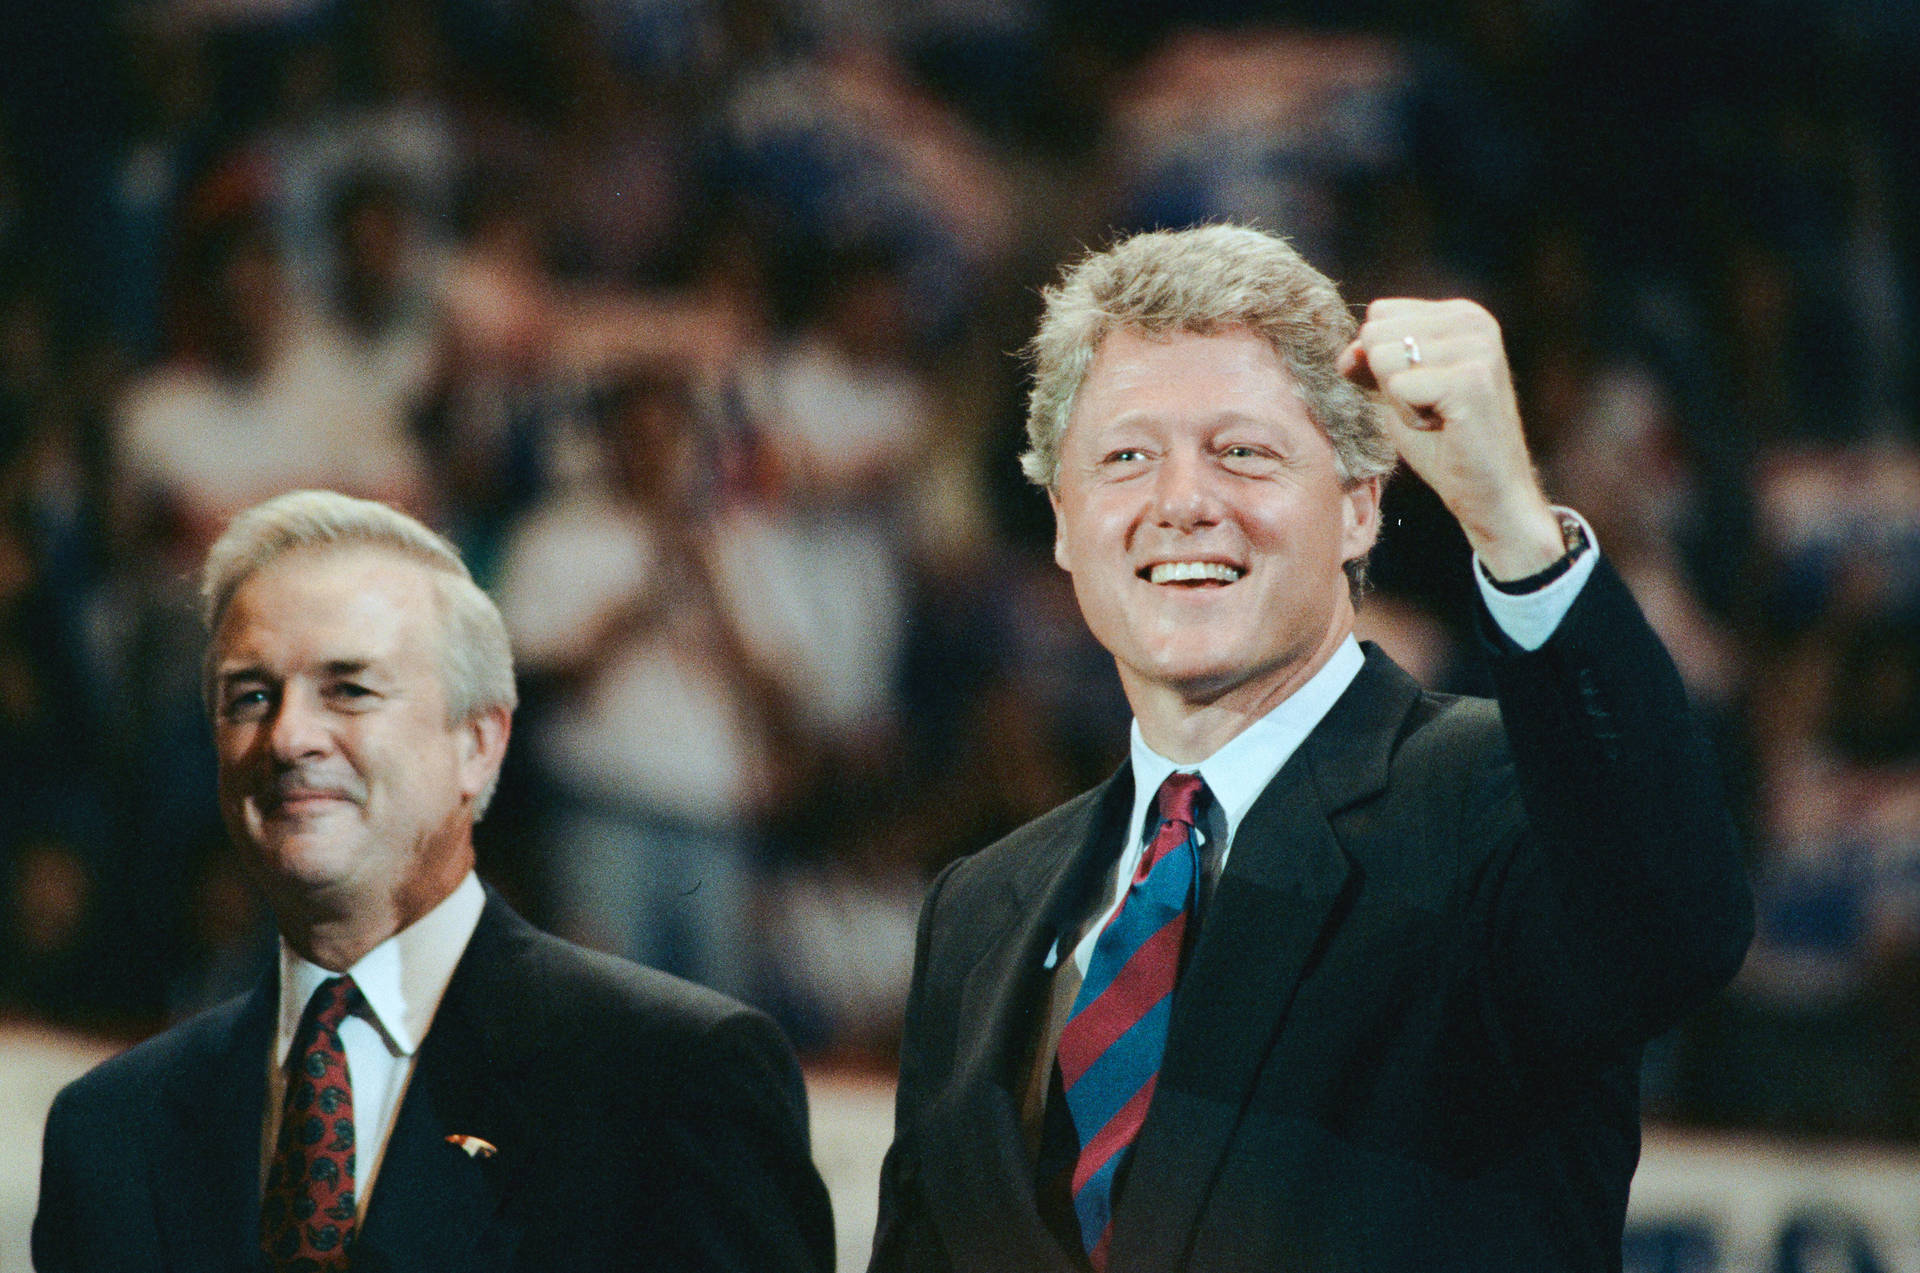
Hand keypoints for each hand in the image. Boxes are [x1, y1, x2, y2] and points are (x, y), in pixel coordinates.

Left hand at [1338, 298, 1564, 580]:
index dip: (1381, 362)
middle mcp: (1474, 321)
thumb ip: (1373, 361)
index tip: (1422, 391)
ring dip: (1399, 401)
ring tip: (1438, 417)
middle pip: (1375, 333)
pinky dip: (1408, 418)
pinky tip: (1443, 428)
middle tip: (1431, 408)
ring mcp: (1477, 348)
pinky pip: (1397, 387)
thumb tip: (1347, 354)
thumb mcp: (1399, 391)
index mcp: (1461, 314)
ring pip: (1382, 359)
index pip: (1379, 314)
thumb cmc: (1445, 443)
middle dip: (1388, 382)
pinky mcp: (1471, 380)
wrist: (1489, 493)